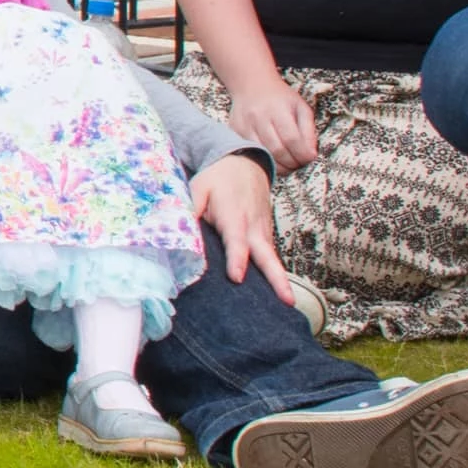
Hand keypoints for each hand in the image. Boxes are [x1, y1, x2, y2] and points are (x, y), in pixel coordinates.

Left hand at [191, 153, 282, 288]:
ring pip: (272, 258)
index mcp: (233, 215)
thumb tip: (179, 230)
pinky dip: (276, 273)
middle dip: (276, 278)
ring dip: (281, 280)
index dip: (236, 259)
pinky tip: (280, 294)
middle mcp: (252, 226)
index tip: (237, 277)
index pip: (236, 241)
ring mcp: (263, 231)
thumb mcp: (199, 187)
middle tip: (286, 300)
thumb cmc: (218, 178)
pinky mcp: (266, 234)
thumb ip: (190, 208)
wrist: (245, 163)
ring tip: (289, 303)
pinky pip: (270, 256)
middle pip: (265, 255)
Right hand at [225, 78, 322, 170]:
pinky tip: (273, 158)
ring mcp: (243, 126)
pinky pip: (251, 154)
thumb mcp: (300, 107)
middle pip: (277, 150)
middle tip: (299, 163)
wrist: (251, 86)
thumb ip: (308, 131)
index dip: (302, 154)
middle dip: (292, 163)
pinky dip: (264, 161)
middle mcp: (258, 117)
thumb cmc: (279, 98)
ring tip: (287, 162)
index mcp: (277, 109)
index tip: (309, 158)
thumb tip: (311, 155)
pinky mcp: (235, 133)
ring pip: (263, 156)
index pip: (291, 139)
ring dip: (279, 166)